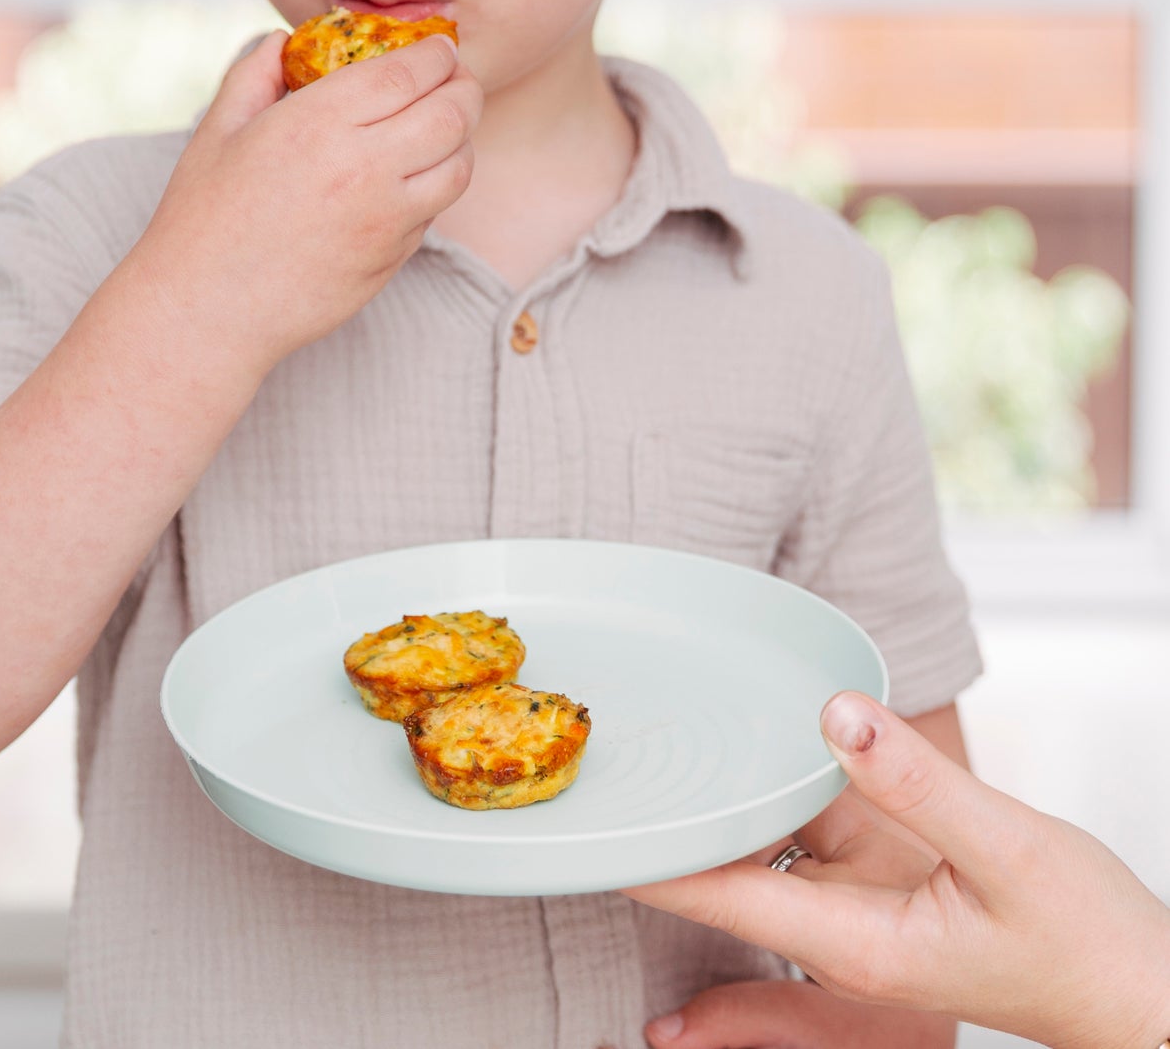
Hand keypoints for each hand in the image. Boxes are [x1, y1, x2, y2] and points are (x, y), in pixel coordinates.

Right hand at [135, 30, 479, 376]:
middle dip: (464, 87)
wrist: (208, 310)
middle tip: (454, 79)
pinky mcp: (393, 258)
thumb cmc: (203, 218)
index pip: (410, 72)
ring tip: (445, 125)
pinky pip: (437, 209)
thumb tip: (281, 40)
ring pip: (460, 165)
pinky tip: (415, 173)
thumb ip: (255, 73)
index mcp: (319, 123)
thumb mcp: (218, 129)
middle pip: (453, 113)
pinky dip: (439, 182)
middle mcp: (364, 167)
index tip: (437, 48)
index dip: (436, 53)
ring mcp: (386, 218)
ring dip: (462, 137)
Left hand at [627, 692, 1169, 1048]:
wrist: (1145, 994)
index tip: (592, 821)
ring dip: (713, 829)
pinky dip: (773, 815)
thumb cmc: (1088, 940)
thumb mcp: (1007, 849)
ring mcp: (864, 923)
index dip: (650, 861)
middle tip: (598, 783)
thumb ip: (917, 782)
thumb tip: (834, 713)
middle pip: (724, 895)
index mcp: (858, 946)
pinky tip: (749, 772)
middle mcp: (846, 941)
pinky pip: (809, 851)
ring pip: (762, 872)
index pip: (723, 899)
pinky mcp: (887, 898)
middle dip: (663, 846)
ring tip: (644, 777)